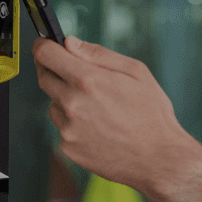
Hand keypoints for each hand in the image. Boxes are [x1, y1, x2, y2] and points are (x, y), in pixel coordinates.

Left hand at [32, 35, 201, 195]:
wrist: (158, 159)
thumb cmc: (152, 115)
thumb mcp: (136, 72)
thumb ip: (98, 54)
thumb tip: (70, 43)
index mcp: (88, 80)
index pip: (45, 55)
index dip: (42, 46)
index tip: (45, 45)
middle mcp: (72, 104)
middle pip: (44, 78)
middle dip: (53, 70)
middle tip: (72, 73)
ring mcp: (68, 129)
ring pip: (54, 104)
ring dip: (66, 100)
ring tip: (97, 108)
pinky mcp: (68, 148)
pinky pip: (62, 128)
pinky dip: (74, 124)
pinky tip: (98, 128)